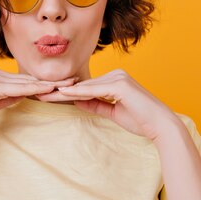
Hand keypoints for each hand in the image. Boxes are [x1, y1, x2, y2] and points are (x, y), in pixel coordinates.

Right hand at [0, 68, 76, 135]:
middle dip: (52, 81)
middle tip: (74, 81)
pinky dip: (34, 89)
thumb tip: (22, 95)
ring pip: (26, 82)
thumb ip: (7, 97)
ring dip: (48, 84)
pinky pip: (18, 88)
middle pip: (29, 79)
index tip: (63, 85)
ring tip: (67, 85)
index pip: (25, 80)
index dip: (44, 83)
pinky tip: (48, 90)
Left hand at [35, 69, 179, 140]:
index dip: (66, 93)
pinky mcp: (120, 85)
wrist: (161, 125)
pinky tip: (63, 95)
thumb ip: (96, 105)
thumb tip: (77, 101)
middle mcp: (116, 74)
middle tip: (39, 93)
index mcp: (115, 79)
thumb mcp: (113, 112)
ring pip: (85, 87)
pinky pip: (94, 90)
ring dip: (65, 92)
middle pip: (83, 84)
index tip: (49, 96)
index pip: (85, 87)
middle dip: (61, 91)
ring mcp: (119, 78)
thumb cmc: (141, 120)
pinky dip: (78, 93)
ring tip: (45, 94)